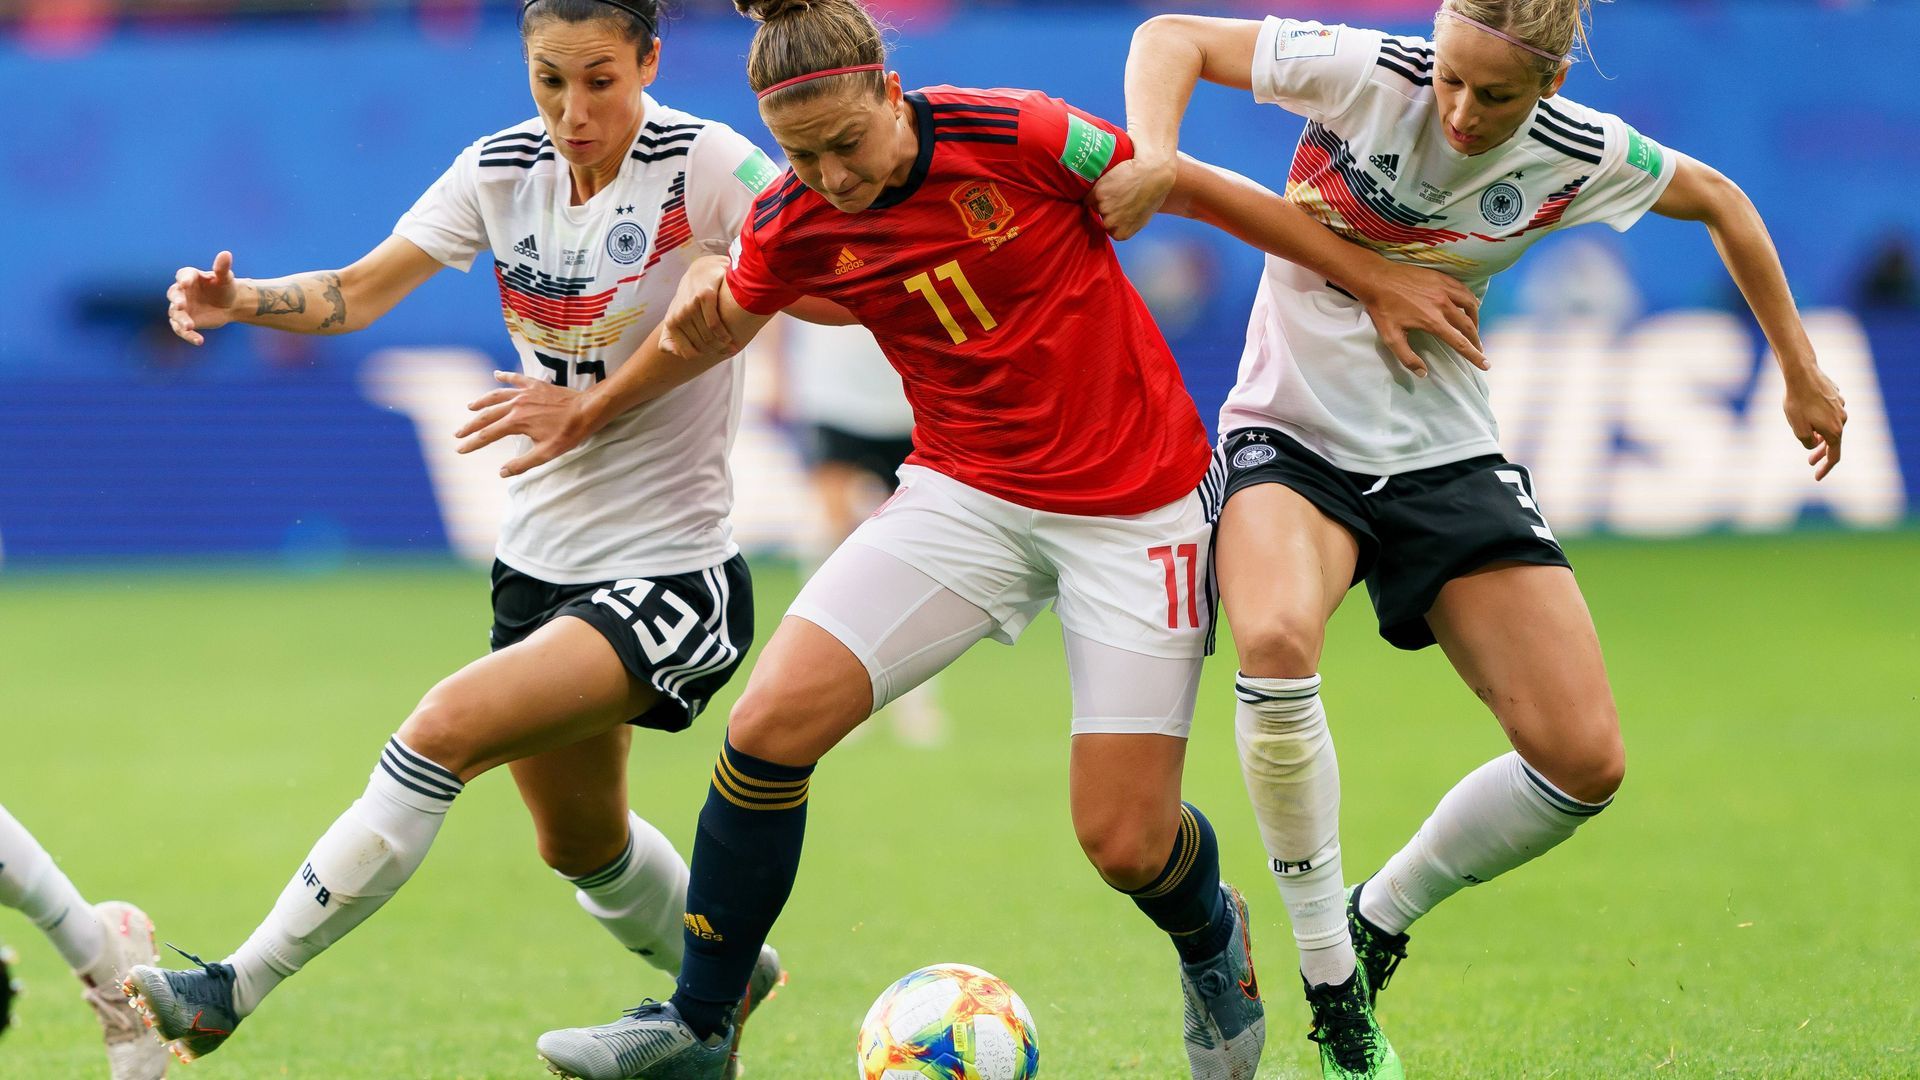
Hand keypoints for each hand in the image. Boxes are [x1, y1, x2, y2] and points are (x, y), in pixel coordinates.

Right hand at [167, 250, 237, 345]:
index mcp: (190, 277)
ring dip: (181, 320)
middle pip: (174, 295)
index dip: (183, 279)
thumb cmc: (225, 287)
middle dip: (176, 300)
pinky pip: (181, 329)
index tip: (185, 283)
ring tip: (190, 326)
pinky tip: (199, 341)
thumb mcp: (225, 278)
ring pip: (175, 314)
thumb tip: (226, 253)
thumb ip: (222, 268)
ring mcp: (181, 308)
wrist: (229, 304)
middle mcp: (181, 292)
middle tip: (180, 305)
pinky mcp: (184, 321)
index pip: (182, 276)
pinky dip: (188, 336)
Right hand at [455, 372, 593, 477]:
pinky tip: (496, 375)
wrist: (588, 409)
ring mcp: (525, 392)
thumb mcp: (546, 453)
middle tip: (457, 433)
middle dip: (470, 425)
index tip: (460, 450)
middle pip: (487, 415)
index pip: (488, 435)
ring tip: (470, 407)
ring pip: (497, 395)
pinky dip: (505, 376)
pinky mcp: (535, 385)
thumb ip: (522, 464)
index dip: (473, 443)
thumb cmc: (569, 433)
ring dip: (482, 401)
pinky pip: (516, 379)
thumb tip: (501, 473)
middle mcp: (516, 404)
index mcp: (516, 422)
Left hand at [661, 256, 735, 359]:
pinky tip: (729, 337)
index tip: (713, 353)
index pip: (688, 352)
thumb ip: (669, 335)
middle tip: (726, 349)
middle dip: (715, 350)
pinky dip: (723, 334)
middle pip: (701, 345)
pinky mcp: (704, 296)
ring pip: (708, 337)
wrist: (702, 270)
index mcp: (671, 323)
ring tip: (730, 343)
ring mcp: (690, 306)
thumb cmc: (690, 296)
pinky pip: (714, 324)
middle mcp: (679, 315)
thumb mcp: (676, 315)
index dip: (703, 356)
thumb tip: (665, 351)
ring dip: (722, 344)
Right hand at [1089, 155, 1178, 240]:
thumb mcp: (1143, 217)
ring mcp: (1104, 209)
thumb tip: (1118, 223)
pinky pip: (1089, 195)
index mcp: (1121, 233)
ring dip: (1101, 197)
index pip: (1109, 228)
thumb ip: (1128, 224)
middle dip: (1107, 206)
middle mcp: (1110, 224)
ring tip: (1115, 187)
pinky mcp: (1099, 194)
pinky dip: (1094, 190)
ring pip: (1095, 204)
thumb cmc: (1154, 194)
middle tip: (1118, 195)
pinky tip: (1106, 184)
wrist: (1155, 175)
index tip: (1119, 206)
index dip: (1114, 215)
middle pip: (1101, 216)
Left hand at [1355, 263, 1486, 377]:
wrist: (1377, 279)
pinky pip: (1463, 289)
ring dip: (1476, 319)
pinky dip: (1470, 299)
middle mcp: (1443, 304)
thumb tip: (1423, 373)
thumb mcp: (1390, 337)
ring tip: (1474, 329)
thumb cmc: (1382, 309)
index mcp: (1432, 321)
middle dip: (1477, 340)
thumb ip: (1407, 358)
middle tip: (1479, 350)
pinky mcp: (1442, 277)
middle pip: (1469, 325)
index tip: (1485, 364)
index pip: (1460, 342)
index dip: (1474, 355)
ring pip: (1471, 304)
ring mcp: (1444, 288)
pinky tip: (1468, 305)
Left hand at [1784, 366, 1846, 480]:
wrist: (1802, 374)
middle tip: (1810, 462)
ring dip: (1821, 435)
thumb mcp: (1798, 428)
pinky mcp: (1836, 397)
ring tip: (1809, 438)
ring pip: (1832, 426)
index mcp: (1834, 431)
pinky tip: (1811, 415)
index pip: (1833, 456)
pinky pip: (1829, 413)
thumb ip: (1807, 441)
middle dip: (1821, 453)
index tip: (1817, 477)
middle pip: (1833, 442)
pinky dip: (1821, 420)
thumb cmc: (1797, 402)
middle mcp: (1842, 419)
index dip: (1826, 468)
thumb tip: (1814, 443)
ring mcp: (1841, 407)